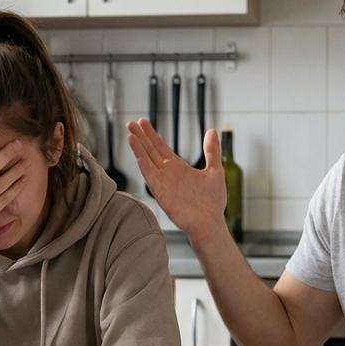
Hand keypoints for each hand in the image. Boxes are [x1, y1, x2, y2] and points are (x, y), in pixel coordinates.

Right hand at [126, 118, 226, 242]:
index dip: (152, 134)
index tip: (143, 122)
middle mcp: (168, 173)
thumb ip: (211, 151)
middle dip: (141, 136)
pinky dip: (143, 164)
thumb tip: (212, 131)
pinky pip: (150, 176)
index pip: (161, 147)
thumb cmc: (213, 202)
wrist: (210, 223)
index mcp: (178, 167)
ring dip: (138, 148)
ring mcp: (163, 183)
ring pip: (147, 161)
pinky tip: (137, 153)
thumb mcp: (215, 170)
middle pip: (151, 151)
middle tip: (131, 122)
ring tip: (130, 134)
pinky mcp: (161, 193)